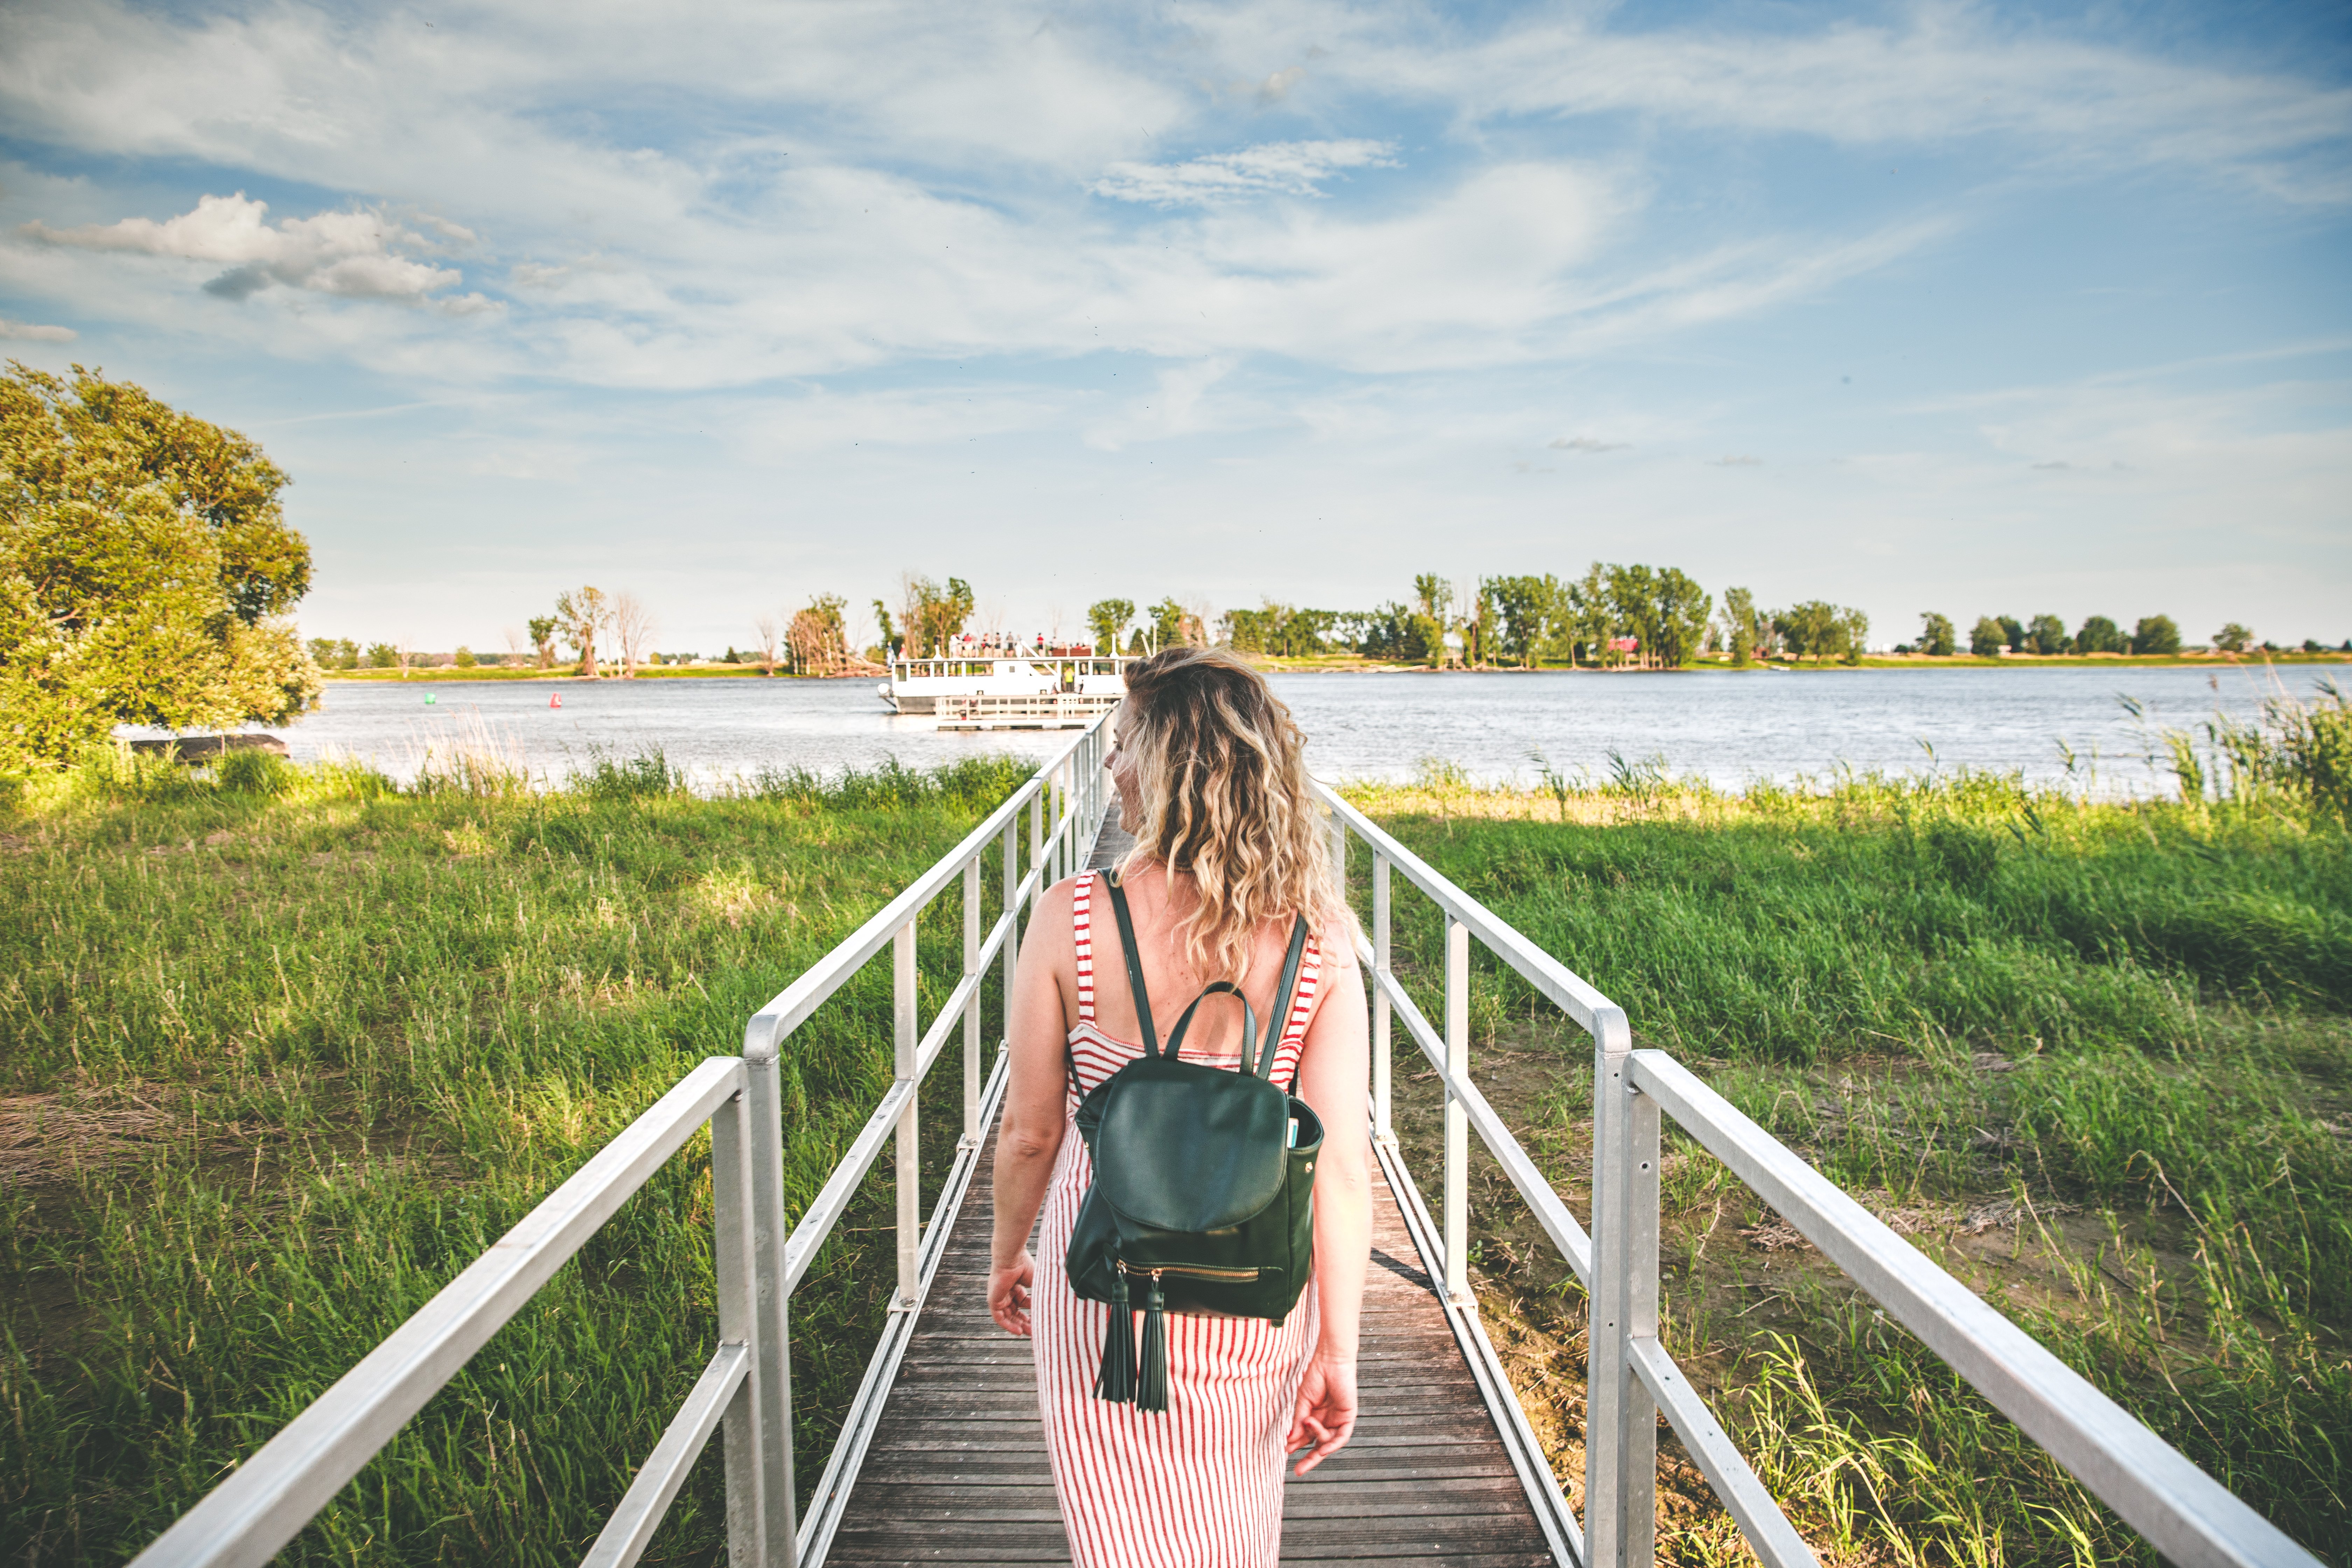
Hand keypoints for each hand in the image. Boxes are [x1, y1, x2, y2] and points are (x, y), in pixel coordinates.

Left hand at [989, 1252, 1034, 1336]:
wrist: (1012, 1258)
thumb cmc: (1025, 1265)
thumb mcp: (1036, 1283)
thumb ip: (1041, 1295)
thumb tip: (1054, 1306)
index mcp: (1015, 1286)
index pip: (1022, 1303)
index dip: (1031, 1312)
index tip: (1041, 1320)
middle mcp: (1006, 1292)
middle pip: (1015, 1312)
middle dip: (1025, 1322)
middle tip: (1036, 1331)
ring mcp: (999, 1296)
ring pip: (1008, 1316)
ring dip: (1018, 1325)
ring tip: (1029, 1333)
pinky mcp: (993, 1300)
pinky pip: (999, 1317)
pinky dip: (1008, 1325)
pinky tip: (1019, 1331)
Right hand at [1284, 1353, 1357, 1474]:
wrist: (1329, 1360)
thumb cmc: (1315, 1376)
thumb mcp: (1303, 1402)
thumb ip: (1298, 1422)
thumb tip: (1289, 1440)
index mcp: (1315, 1416)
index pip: (1307, 1437)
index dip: (1297, 1445)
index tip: (1286, 1451)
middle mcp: (1327, 1420)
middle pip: (1319, 1445)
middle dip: (1309, 1459)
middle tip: (1298, 1471)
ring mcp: (1338, 1419)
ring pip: (1327, 1440)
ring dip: (1316, 1438)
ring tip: (1307, 1422)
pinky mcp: (1348, 1416)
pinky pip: (1341, 1436)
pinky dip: (1332, 1443)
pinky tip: (1322, 1449)